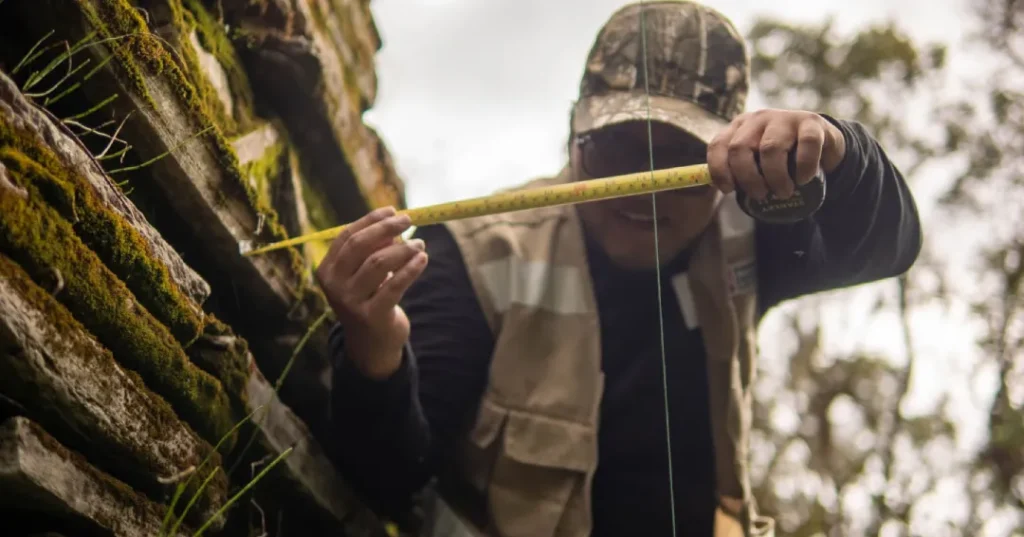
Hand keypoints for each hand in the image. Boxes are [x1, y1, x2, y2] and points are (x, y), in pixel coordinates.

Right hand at [315, 206, 427, 378]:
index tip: (393, 210)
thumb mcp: (362, 275)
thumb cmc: (369, 299)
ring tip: (420, 244)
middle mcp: (334, 285)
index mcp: (327, 270)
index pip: (347, 236)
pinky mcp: (372, 315)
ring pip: (379, 263)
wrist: (371, 344)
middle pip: (360, 245)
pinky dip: (411, 268)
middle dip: (386, 228)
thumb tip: (393, 225)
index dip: (371, 220)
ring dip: (403, 249)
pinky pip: (395, 285)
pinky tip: (423, 259)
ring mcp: (351, 302)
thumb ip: (372, 250)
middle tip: (408, 220)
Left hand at [707, 109, 845, 199]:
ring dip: (775, 177)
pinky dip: (804, 167)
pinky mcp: (811, 123)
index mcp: (739, 128)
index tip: (729, 190)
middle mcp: (758, 119)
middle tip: (760, 195)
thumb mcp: (756, 161)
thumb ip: (738, 171)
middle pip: (740, 149)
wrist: (822, 143)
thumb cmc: (781, 158)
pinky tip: (803, 179)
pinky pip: (806, 144)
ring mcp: (785, 118)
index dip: (719, 170)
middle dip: (748, 178)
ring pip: (770, 148)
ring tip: (784, 192)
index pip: (717, 145)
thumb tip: (723, 189)